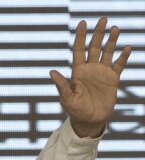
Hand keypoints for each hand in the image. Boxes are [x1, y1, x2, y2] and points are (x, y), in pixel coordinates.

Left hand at [50, 17, 131, 137]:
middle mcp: (90, 69)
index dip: (80, 36)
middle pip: (94, 47)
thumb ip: (62, 85)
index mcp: (77, 71)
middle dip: (98, 33)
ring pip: (107, 52)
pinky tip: (126, 48)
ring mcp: (102, 73)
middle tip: (103, 19)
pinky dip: (123, 57)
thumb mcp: (67, 98)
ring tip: (115, 28)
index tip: (82, 23)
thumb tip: (52, 72)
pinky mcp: (112, 79)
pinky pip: (118, 65)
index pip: (78, 50)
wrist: (89, 120)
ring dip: (111, 41)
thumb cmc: (75, 110)